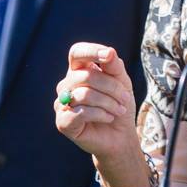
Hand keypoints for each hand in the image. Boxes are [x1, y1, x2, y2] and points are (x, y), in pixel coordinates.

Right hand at [54, 43, 137, 160]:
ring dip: (108, 103)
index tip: (109, 55)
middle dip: (111, 87)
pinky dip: (100, 114)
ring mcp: (62, 103)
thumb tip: (109, 52)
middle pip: (86, 75)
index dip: (90, 51)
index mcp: (79, 70)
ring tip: (119, 110)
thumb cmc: (119, 104)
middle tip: (124, 99)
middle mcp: (67, 84)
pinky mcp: (62, 122)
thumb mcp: (122, 81)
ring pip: (84, 94)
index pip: (77, 52)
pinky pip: (80, 112)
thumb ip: (114, 66)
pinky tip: (108, 118)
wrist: (120, 134)